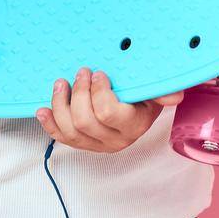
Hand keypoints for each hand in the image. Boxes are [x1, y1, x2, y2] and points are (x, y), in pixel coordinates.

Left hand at [36, 68, 184, 152]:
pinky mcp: (83, 145)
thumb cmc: (146, 96)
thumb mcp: (156, 92)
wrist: (139, 110)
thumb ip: (163, 91)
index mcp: (133, 125)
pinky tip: (43, 109)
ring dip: (61, 104)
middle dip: (78, 93)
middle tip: (81, 72)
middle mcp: (115, 140)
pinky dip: (49, 123)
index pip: (108, 113)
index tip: (99, 73)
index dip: (98, 91)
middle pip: (85, 121)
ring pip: (70, 130)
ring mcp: (97, 145)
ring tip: (61, 84)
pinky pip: (61, 138)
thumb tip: (175, 95)